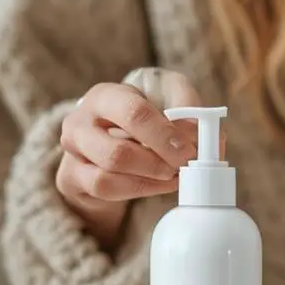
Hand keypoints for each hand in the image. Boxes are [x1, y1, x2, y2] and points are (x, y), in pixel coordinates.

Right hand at [56, 69, 210, 247]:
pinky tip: (161, 184)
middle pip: (119, 151)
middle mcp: (80, 121)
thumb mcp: (165, 99)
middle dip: (160, 162)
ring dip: (151, 177)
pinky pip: (106, 188)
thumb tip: (213, 138)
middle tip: (185, 165)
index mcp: (104, 96)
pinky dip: (141, 189)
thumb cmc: (139, 119)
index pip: (133, 112)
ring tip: (175, 174)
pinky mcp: (72, 177)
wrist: (104, 144)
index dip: (165, 134)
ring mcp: (73, 152)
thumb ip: (190, 109)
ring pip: (112, 174)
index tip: (190, 149)